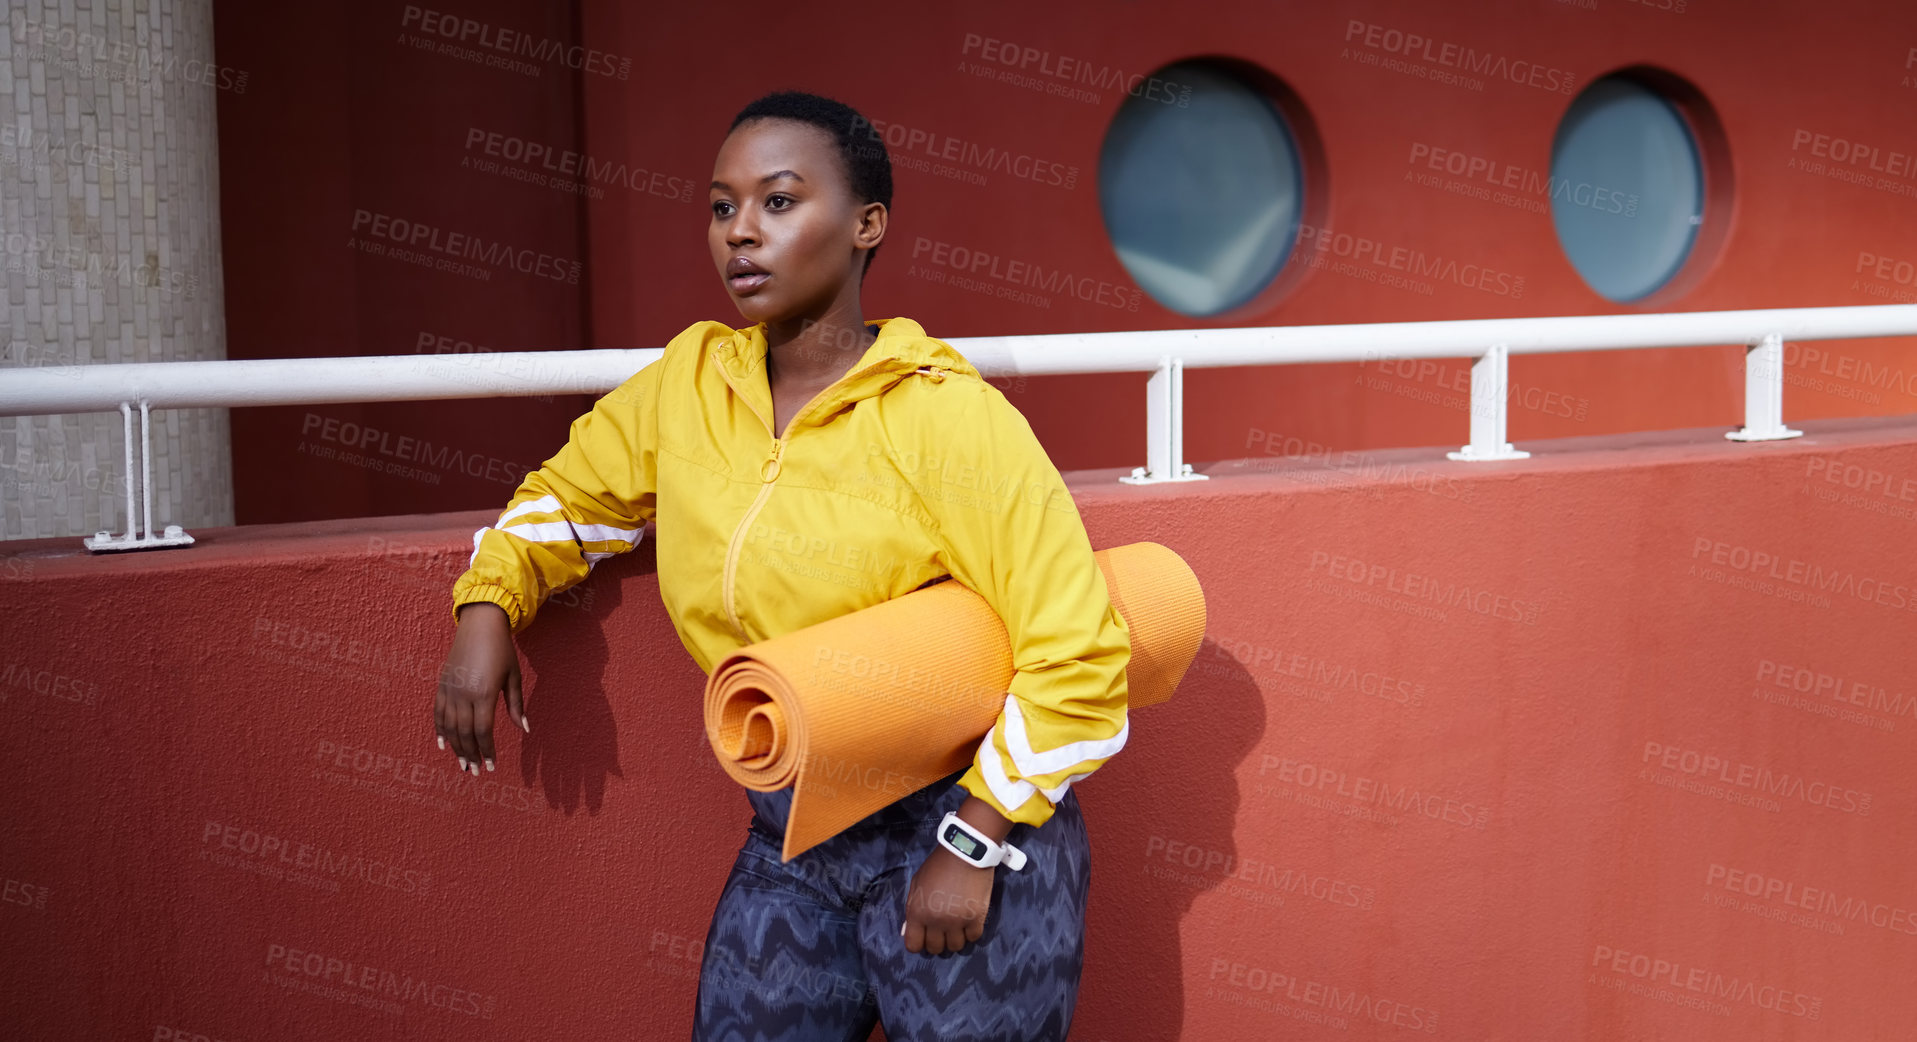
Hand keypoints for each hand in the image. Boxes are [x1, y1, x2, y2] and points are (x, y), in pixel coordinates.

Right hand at [435, 602, 526, 776]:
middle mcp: (464, 694)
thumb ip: (516, 705)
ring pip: (449, 727)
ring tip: (463, 763)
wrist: (479, 625)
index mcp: (484, 693)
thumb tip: (525, 729)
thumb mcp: (513, 676)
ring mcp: (450, 689)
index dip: (486, 750)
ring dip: (456, 747)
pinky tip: (444, 744)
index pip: (483, 731)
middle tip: (474, 771)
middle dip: (470, 754)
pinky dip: (440, 730)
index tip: (490, 765)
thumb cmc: (502, 650)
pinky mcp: (441, 684)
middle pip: (464, 733)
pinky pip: (438, 713)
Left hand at [901, 845, 994, 955]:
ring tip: (958, 926)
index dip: (919, 943)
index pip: (913, 945)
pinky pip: (974, 937)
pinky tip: (970, 922)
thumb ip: (912, 908)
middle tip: (943, 930)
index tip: (925, 937)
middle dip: (938, 941)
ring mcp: (957, 922)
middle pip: (935, 948)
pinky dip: (971, 932)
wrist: (964, 852)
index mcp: (917, 913)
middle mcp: (936, 921)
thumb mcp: (917, 884)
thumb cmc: (937, 866)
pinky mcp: (976, 918)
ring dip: (956, 938)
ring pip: (955, 947)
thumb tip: (908, 931)